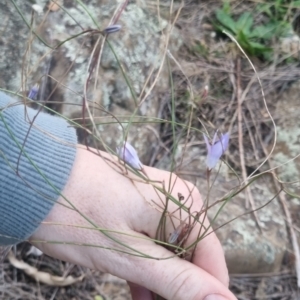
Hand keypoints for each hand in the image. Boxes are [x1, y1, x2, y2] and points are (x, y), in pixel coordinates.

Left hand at [31, 146, 235, 299]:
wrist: (37, 179)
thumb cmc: (78, 211)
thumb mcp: (129, 254)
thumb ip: (178, 280)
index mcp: (184, 204)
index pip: (212, 260)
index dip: (202, 292)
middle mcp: (176, 199)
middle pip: (191, 255)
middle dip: (176, 286)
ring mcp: (156, 201)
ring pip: (169, 251)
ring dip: (158, 280)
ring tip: (141, 298)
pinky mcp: (138, 206)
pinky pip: (152, 241)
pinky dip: (144, 267)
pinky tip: (136, 290)